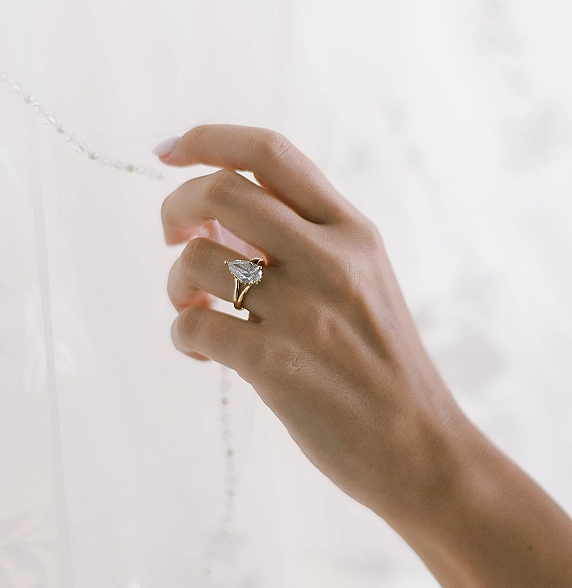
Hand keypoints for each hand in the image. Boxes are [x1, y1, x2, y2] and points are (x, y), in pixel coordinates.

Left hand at [159, 124, 469, 522]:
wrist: (420, 448)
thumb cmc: (384, 368)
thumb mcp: (363, 286)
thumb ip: (304, 245)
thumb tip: (216, 217)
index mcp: (353, 232)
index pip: (271, 154)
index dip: (208, 139)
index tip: (168, 152)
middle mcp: (330, 260)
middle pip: (221, 191)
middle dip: (175, 205)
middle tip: (171, 236)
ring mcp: (303, 312)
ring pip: (197, 260)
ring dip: (175, 282)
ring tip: (190, 310)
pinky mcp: (277, 366)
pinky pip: (194, 328)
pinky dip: (182, 335)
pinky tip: (200, 353)